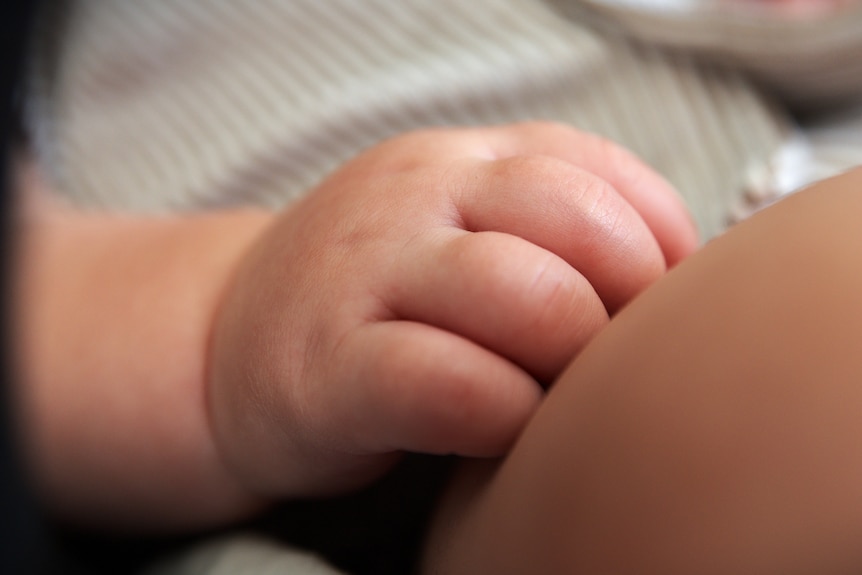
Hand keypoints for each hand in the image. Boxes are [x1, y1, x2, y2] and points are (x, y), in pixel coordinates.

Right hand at [207, 122, 697, 498]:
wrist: (220, 341)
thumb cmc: (367, 298)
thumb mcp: (448, 228)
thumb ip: (544, 229)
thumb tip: (671, 282)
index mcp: (457, 160)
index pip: (598, 172)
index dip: (657, 244)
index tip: (654, 307)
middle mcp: (414, 197)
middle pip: (577, 225)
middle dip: (623, 304)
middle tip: (606, 358)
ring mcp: (366, 276)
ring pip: (526, 295)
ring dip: (570, 358)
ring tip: (553, 392)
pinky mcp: (329, 370)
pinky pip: (452, 384)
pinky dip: (507, 414)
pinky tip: (500, 427)